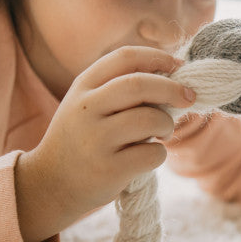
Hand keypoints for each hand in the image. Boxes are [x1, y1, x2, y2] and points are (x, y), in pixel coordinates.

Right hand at [15, 46, 195, 241]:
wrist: (51, 184)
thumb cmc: (82, 139)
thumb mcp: (88, 105)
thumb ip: (120, 89)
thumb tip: (174, 77)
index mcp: (83, 86)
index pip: (125, 57)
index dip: (158, 57)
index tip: (178, 66)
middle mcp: (86, 108)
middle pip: (140, 84)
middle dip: (173, 88)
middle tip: (189, 97)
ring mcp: (96, 139)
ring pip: (150, 119)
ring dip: (166, 124)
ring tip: (163, 133)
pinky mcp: (109, 169)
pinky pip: (152, 154)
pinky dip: (159, 154)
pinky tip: (147, 157)